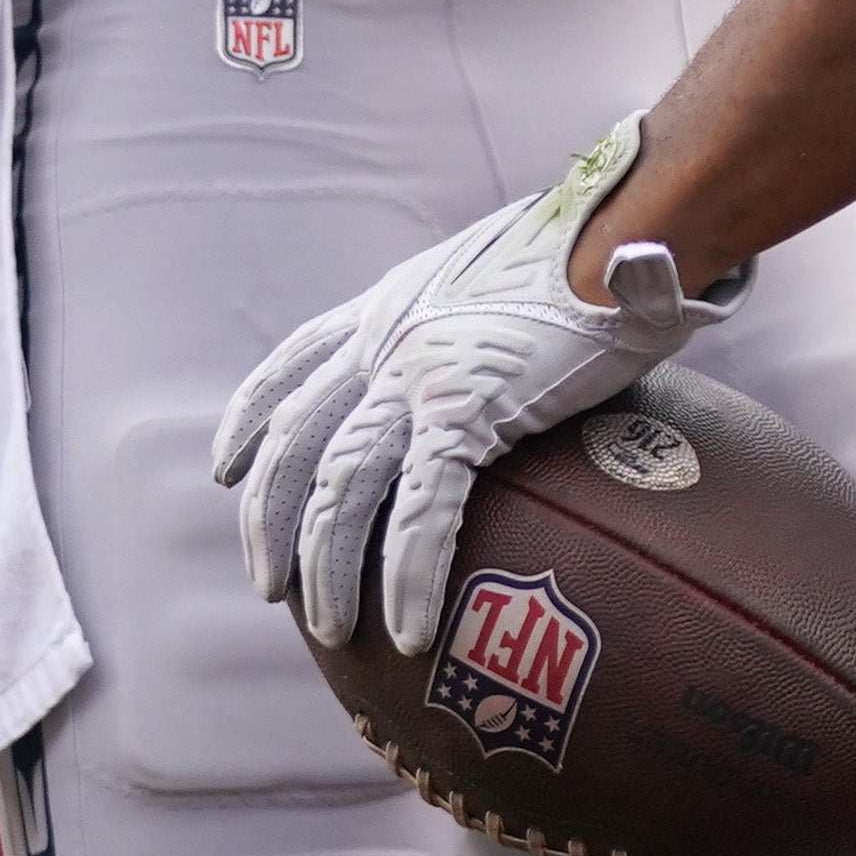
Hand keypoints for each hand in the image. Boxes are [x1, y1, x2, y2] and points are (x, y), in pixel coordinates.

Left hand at [212, 118, 748, 653]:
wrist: (627, 222)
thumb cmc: (596, 244)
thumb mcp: (509, 269)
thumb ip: (488, 314)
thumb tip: (521, 348)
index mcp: (391, 306)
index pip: (294, 363)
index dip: (252, 420)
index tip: (227, 470)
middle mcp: (387, 340)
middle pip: (298, 442)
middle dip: (272, 521)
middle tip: (272, 590)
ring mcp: (420, 375)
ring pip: (342, 488)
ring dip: (327, 568)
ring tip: (333, 630)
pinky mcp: (468, 407)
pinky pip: (422, 511)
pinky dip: (407, 576)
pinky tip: (409, 633)